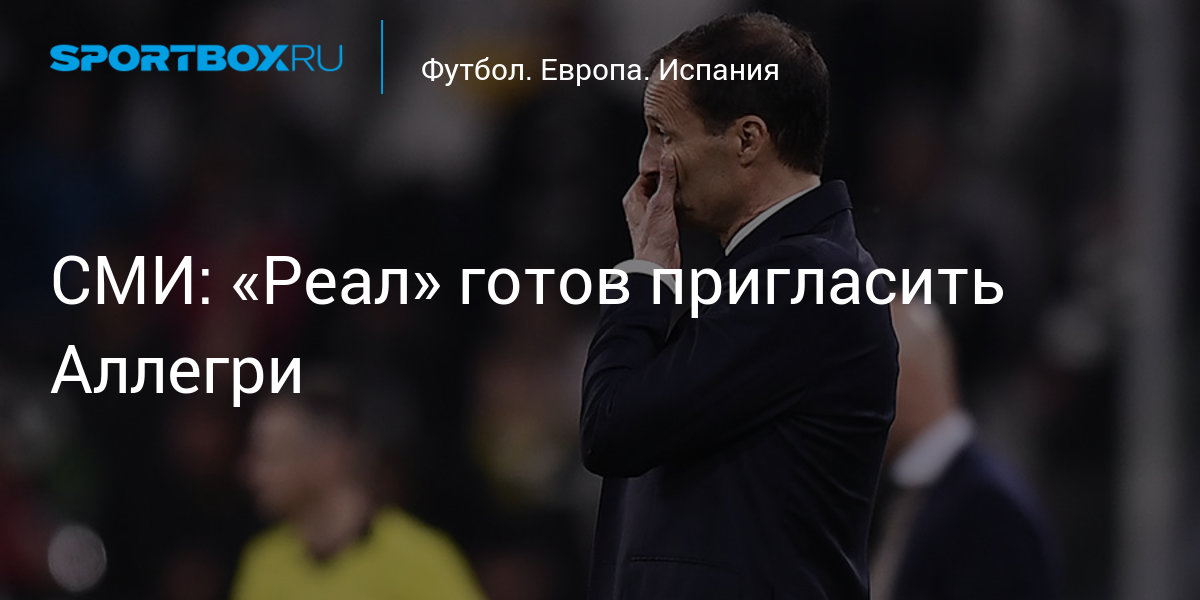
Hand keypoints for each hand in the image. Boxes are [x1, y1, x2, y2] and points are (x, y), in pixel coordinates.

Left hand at [622, 154, 680, 268]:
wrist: (659, 264)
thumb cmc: (654, 240)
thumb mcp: (661, 204)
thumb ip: (666, 181)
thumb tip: (667, 159)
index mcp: (633, 199)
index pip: (646, 175)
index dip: (659, 166)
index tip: (672, 158)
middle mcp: (640, 206)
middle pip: (656, 184)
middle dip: (669, 178)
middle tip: (682, 168)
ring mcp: (651, 215)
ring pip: (664, 196)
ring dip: (675, 191)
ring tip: (687, 182)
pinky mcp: (662, 223)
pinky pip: (671, 207)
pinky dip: (679, 202)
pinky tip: (688, 200)